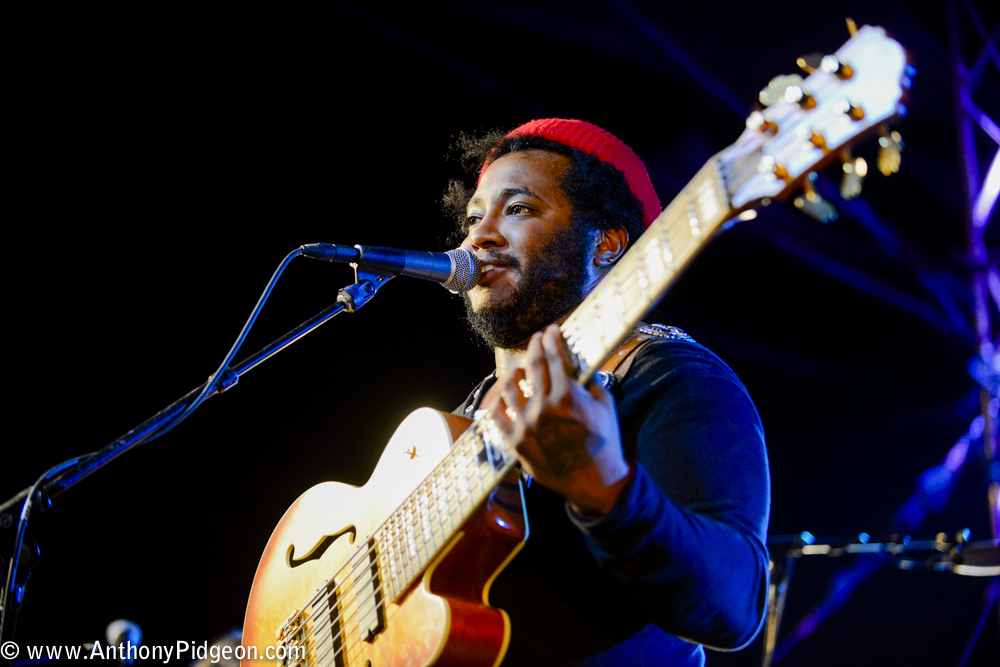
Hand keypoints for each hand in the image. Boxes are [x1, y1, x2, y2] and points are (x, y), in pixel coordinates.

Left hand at [491, 324, 630, 515]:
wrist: (596, 483)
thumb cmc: (604, 443)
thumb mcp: (606, 407)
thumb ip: (590, 384)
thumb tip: (576, 368)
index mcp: (569, 396)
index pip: (556, 356)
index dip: (552, 339)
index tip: (550, 331)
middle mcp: (544, 407)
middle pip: (534, 365)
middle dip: (535, 346)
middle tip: (536, 338)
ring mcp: (527, 425)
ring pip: (510, 387)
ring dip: (513, 372)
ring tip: (517, 370)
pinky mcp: (516, 442)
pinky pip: (498, 416)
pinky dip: (499, 402)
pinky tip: (503, 396)